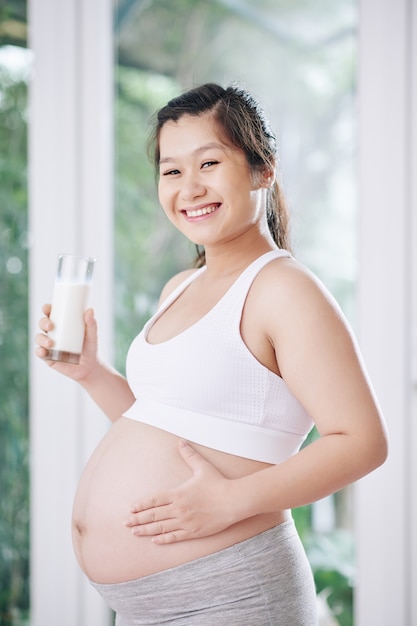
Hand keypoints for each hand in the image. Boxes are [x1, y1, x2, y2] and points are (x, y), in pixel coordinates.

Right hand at [35, 304, 98, 381]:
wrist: (89, 366)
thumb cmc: (89, 347)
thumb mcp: (92, 335)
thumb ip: (91, 324)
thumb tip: (90, 310)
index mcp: (61, 324)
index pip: (51, 314)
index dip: (47, 309)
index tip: (48, 308)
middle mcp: (53, 333)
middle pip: (42, 324)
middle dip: (43, 322)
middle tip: (51, 326)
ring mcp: (49, 345)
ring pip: (39, 338)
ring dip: (41, 338)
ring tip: (50, 343)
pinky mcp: (48, 357)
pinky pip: (40, 353)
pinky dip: (39, 351)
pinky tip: (43, 351)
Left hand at [124, 440, 238, 543]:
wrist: (233, 501)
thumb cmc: (218, 483)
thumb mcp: (202, 467)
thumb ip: (189, 455)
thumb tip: (181, 442)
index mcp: (178, 493)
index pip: (154, 500)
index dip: (142, 505)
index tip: (131, 508)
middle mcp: (179, 509)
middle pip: (154, 515)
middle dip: (138, 519)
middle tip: (125, 522)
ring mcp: (186, 522)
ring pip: (161, 527)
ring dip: (146, 530)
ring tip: (135, 532)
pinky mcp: (194, 532)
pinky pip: (175, 536)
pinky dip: (163, 539)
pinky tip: (155, 540)